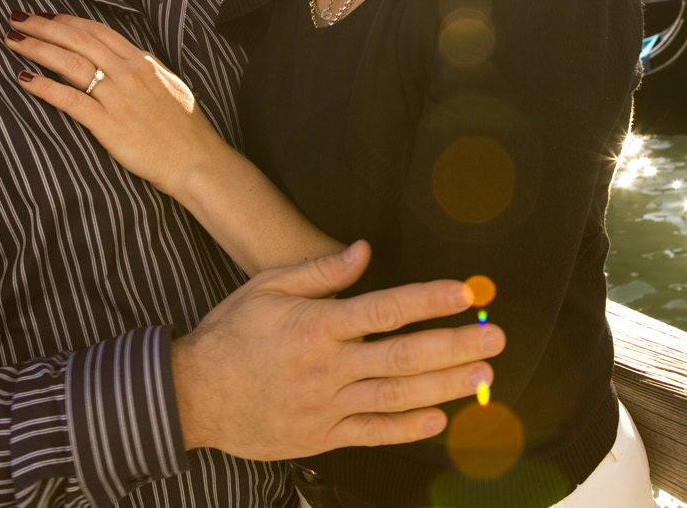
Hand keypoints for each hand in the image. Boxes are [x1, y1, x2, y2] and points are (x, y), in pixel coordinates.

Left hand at [3, 11, 211, 194]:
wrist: (195, 160)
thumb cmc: (185, 128)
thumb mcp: (169, 85)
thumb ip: (144, 70)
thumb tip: (123, 59)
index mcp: (143, 61)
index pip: (97, 31)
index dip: (67, 21)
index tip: (45, 16)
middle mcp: (128, 72)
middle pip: (77, 40)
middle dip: (43, 26)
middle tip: (17, 18)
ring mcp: (117, 97)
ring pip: (69, 63)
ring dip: (37, 48)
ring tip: (12, 39)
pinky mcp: (107, 124)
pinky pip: (69, 100)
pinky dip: (44, 87)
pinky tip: (24, 79)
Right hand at [174, 241, 503, 459]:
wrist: (190, 396)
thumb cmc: (231, 334)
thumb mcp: (267, 287)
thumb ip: (320, 272)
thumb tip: (364, 249)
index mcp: (316, 326)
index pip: (385, 310)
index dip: (428, 301)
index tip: (465, 293)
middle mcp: (327, 367)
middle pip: (403, 356)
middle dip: (455, 346)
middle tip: (496, 338)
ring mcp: (326, 406)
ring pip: (396, 396)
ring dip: (445, 386)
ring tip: (483, 376)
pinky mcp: (321, 437)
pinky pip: (373, 433)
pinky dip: (408, 427)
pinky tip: (440, 417)